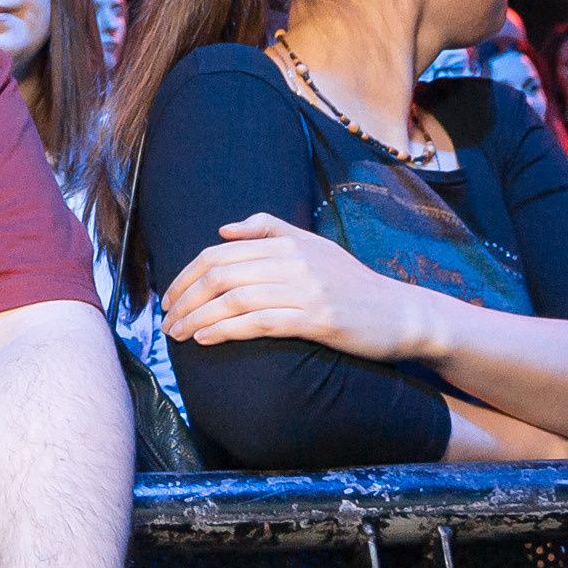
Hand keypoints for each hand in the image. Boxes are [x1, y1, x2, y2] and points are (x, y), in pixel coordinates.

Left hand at [162, 212, 432, 359]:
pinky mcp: (318, 320)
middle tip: (166, 321)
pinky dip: (225, 330)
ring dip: (197, 318)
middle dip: (185, 298)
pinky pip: (259, 322)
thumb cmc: (352, 286)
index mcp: (289, 242)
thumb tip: (224, 228)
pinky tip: (205, 339)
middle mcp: (295, 261)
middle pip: (220, 273)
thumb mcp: (315, 248)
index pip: (220, 252)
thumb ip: (272, 230)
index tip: (169, 297)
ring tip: (177, 334)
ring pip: (234, 299)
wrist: (402, 314)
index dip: (187, 275)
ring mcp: (307, 290)